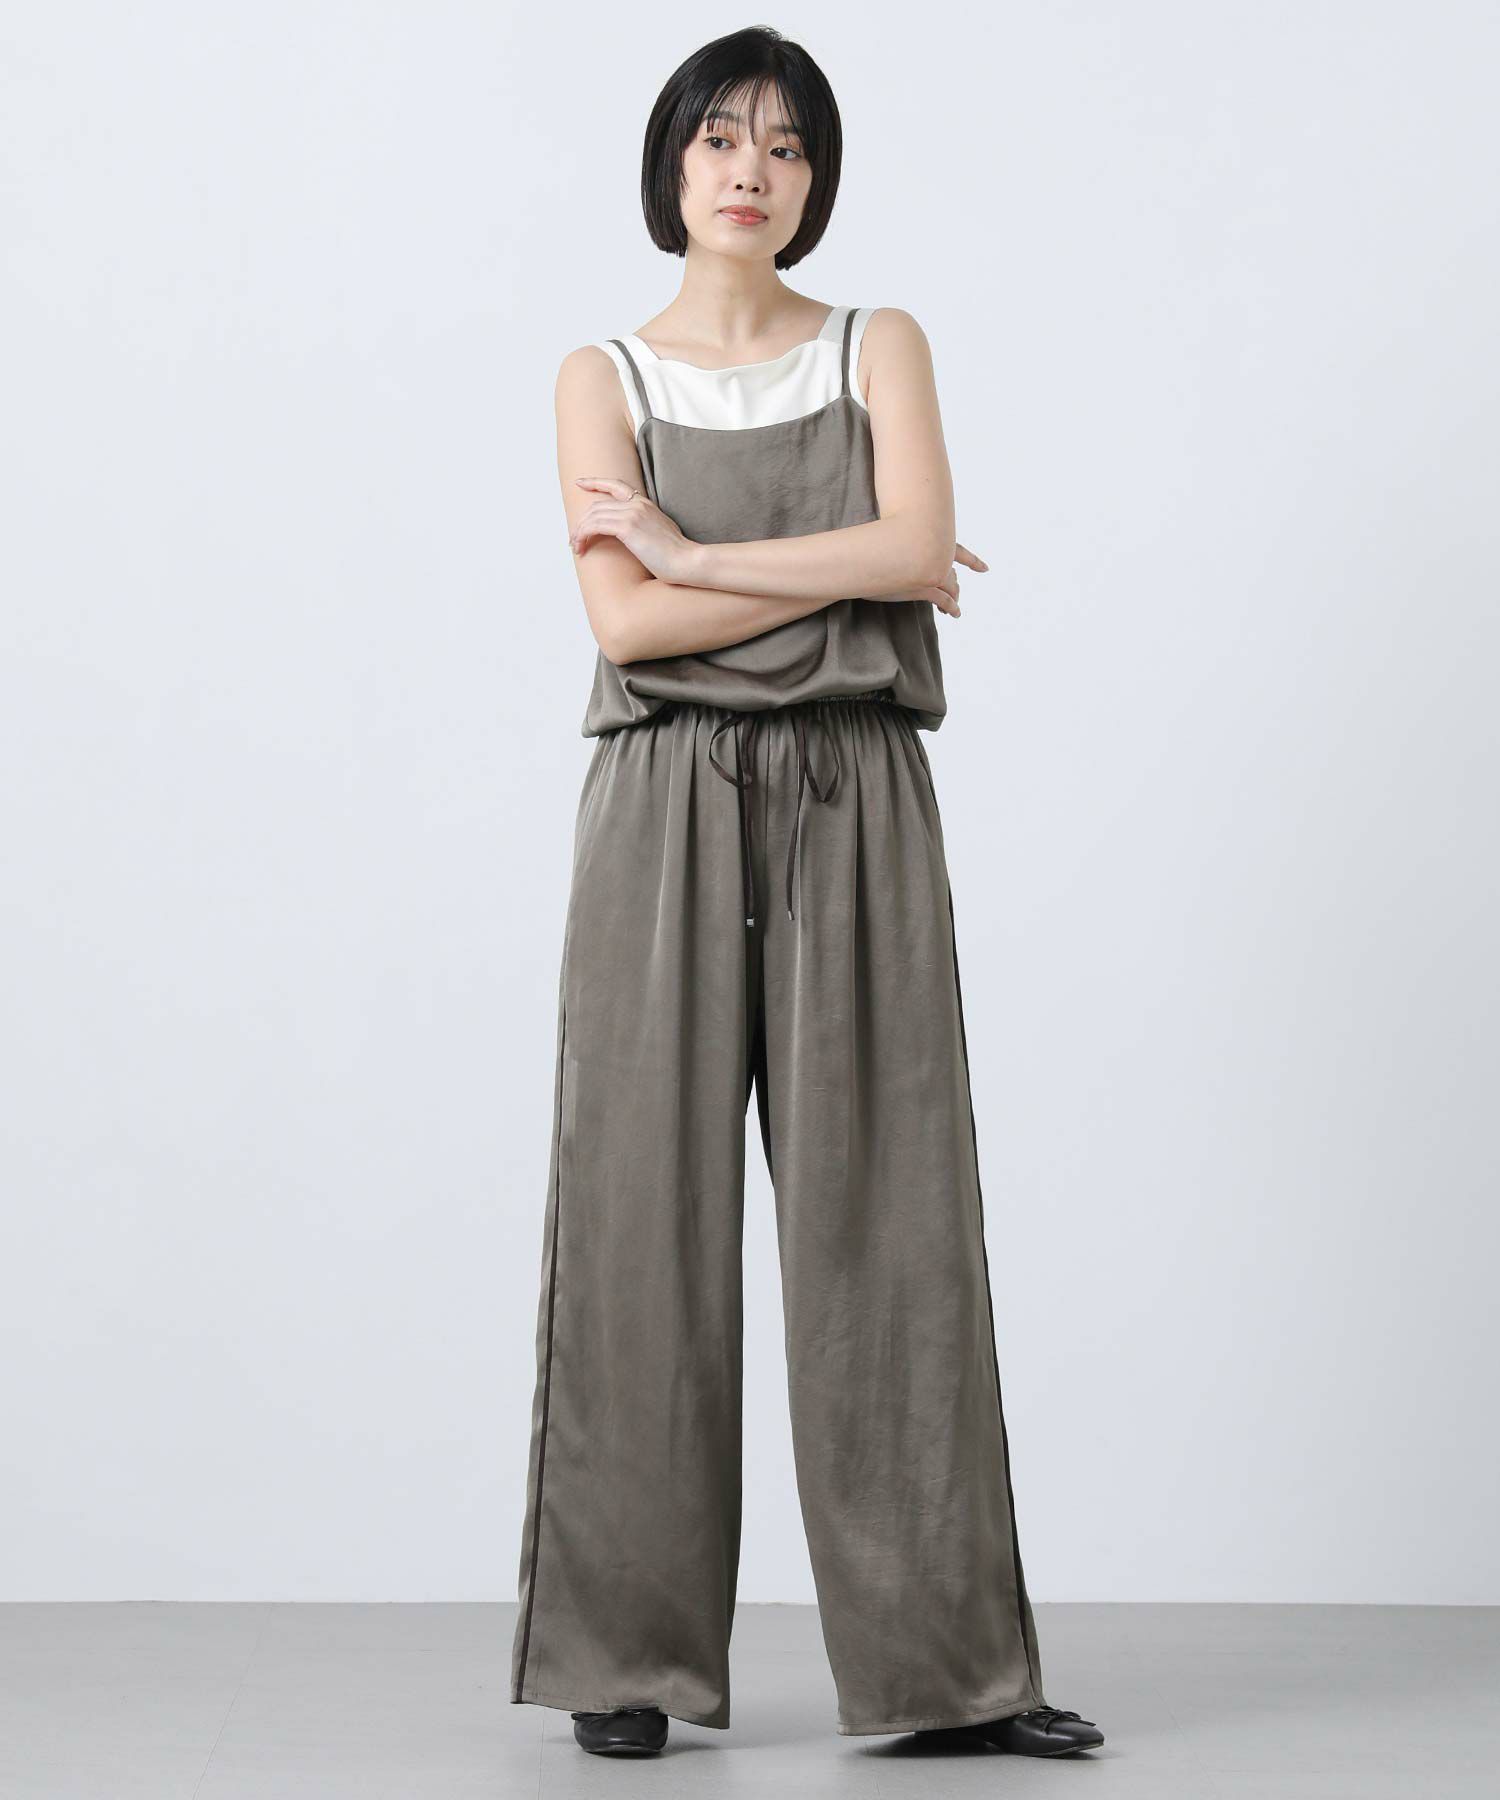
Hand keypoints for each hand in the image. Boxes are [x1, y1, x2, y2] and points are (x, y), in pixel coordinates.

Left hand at [568, 477, 699, 583]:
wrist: (687, 561)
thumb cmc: (677, 556)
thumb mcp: (661, 535)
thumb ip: (647, 528)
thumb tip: (636, 538)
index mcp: (646, 504)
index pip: (616, 485)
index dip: (596, 482)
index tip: (580, 483)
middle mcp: (637, 504)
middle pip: (598, 505)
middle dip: (582, 522)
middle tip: (574, 539)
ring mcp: (632, 513)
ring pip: (593, 515)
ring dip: (579, 531)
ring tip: (576, 547)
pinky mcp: (627, 527)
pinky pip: (595, 526)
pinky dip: (583, 535)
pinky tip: (581, 546)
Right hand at [867, 539, 987, 617]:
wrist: (861, 558)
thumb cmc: (867, 549)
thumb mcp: (888, 544)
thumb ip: (900, 550)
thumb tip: (898, 554)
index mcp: (928, 542)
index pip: (957, 550)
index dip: (972, 560)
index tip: (985, 568)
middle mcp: (934, 554)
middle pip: (952, 571)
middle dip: (954, 583)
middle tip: (955, 593)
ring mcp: (931, 570)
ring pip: (952, 586)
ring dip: (954, 596)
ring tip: (952, 608)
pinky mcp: (925, 588)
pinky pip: (946, 600)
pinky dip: (952, 607)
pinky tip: (953, 614)